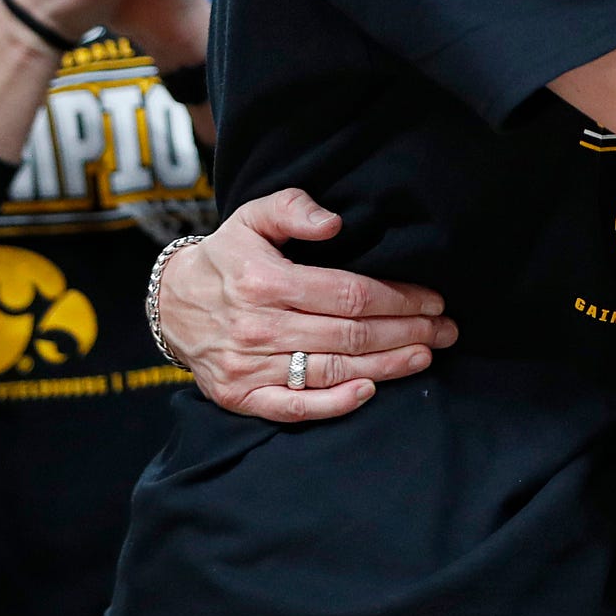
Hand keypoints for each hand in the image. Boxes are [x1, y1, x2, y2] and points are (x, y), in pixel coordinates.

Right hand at [156, 189, 456, 420]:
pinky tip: (370, 392)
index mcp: (266, 281)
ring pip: (331, 371)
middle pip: (349, 334)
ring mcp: (248, 366)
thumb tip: (335, 223)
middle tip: (445, 330)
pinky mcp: (240, 396)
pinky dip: (334, 404)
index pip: (348, 294)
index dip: (397, 299)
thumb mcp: (253, 216)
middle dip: (406, 332)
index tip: (433, 300)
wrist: (170, 303)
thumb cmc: (227, 256)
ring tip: (425, 356)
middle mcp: (258, 327)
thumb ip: (294, 209)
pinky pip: (293, 407)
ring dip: (386, 366)